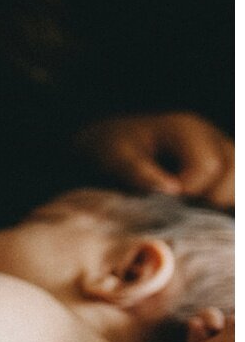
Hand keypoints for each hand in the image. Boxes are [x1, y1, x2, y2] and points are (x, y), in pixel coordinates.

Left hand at [75, 112, 233, 208]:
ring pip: (239, 183)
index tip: (164, 202)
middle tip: (180, 208)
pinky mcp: (222, 170)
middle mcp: (211, 137)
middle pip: (234, 172)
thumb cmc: (110, 149)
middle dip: (210, 198)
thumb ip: (138, 172)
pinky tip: (200, 212)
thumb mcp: (113, 157)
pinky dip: (223, 204)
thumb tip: (172, 190)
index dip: (189, 191)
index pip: (208, 166)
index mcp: (186, 128)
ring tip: (190, 210)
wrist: (109, 145)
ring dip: (220, 202)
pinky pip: (234, 190)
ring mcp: (221, 152)